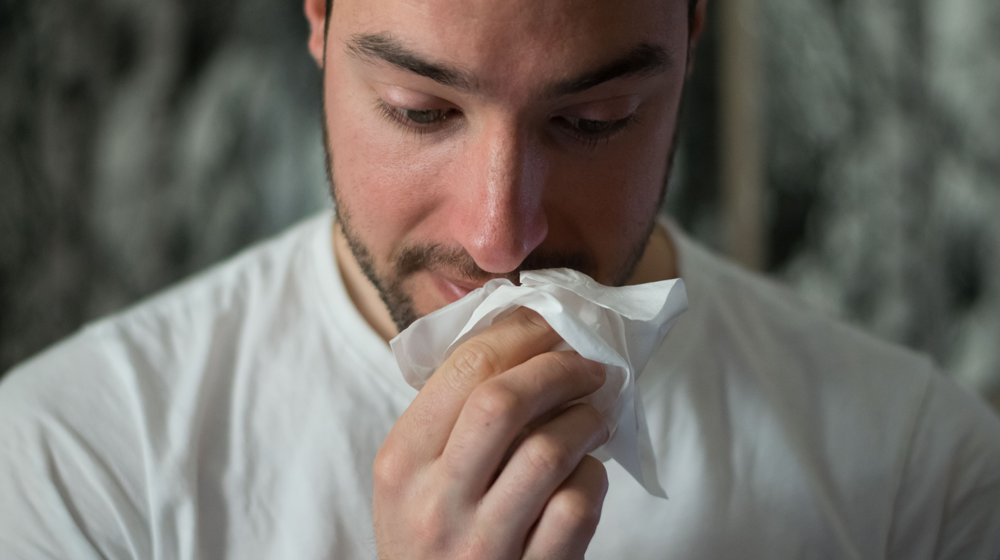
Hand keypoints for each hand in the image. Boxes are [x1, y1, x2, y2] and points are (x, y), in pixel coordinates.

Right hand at [373, 307, 609, 559]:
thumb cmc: (432, 537)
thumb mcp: (413, 478)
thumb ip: (451, 416)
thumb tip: (524, 337)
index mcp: (402, 462)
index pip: (464, 368)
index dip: (521, 333)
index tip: (553, 323)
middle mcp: (434, 501)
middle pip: (504, 401)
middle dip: (558, 368)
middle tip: (589, 363)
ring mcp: (481, 544)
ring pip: (549, 451)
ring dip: (586, 420)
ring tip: (597, 413)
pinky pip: (576, 506)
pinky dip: (593, 478)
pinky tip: (587, 472)